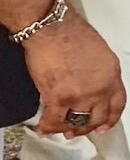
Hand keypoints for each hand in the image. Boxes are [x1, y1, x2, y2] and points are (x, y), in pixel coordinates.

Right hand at [23, 12, 125, 137]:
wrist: (50, 27)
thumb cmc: (68, 29)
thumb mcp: (97, 50)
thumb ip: (97, 69)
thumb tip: (86, 78)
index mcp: (111, 75)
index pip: (117, 104)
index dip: (110, 118)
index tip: (103, 125)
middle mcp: (100, 90)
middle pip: (97, 117)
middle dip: (87, 127)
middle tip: (78, 131)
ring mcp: (80, 96)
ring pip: (76, 121)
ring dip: (67, 129)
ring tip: (60, 131)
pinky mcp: (58, 98)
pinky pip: (54, 119)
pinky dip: (48, 126)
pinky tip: (42, 129)